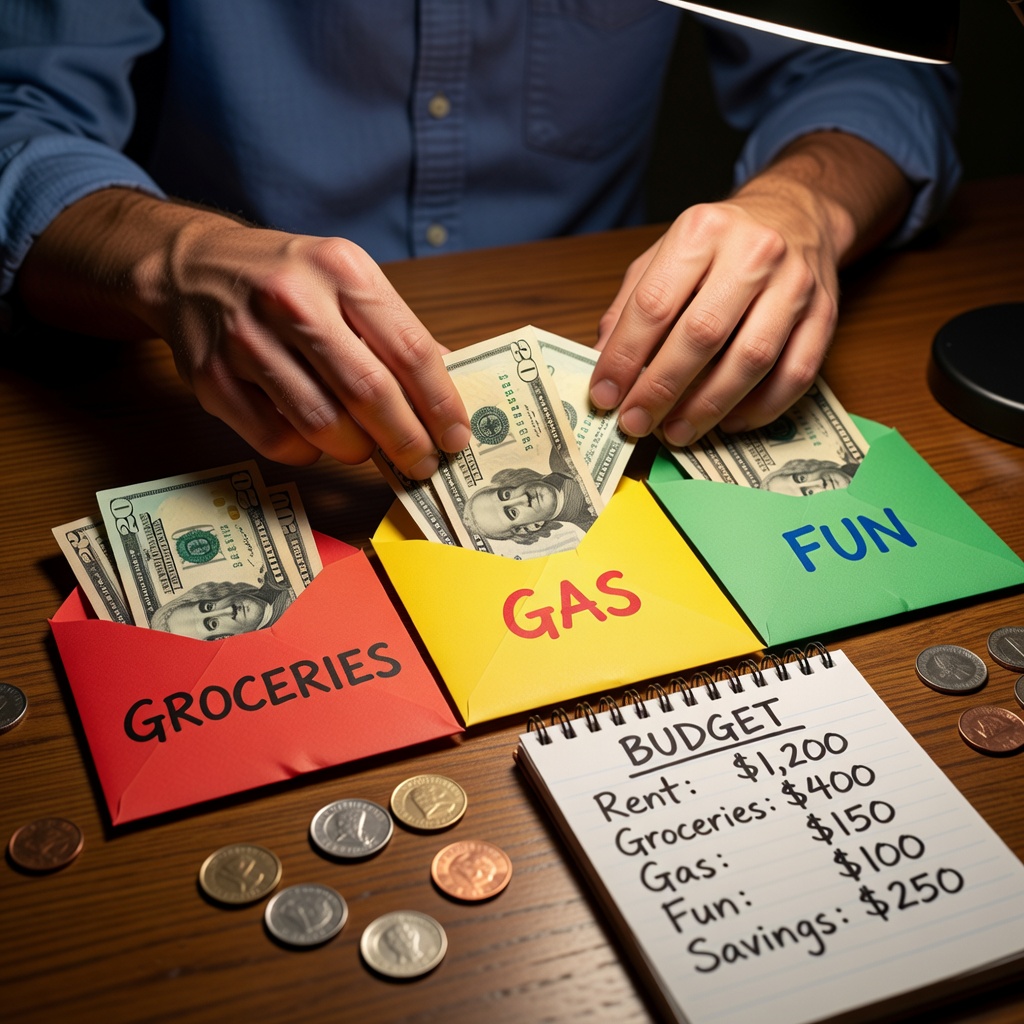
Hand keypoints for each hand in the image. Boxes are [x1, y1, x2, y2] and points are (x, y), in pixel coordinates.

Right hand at [18, 189, 470, 477]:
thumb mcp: (346, 279)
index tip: (456, 437)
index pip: (409, 349)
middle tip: (423, 463)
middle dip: (406, 440)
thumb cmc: (286, 279)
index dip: (440, 403)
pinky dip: (307, 451)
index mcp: (341, 269)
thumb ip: (394, 330)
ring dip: (358, 451)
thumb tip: (447, 389)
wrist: (190, 266)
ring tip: (369, 449)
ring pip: (323, 424)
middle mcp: (292, 299)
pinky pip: (277, 440)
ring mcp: (246, 340)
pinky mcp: (212, 379)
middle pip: (368, 392)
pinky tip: (316, 439)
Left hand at [591, 182, 839, 446]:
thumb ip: (629, 306)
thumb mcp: (664, 255)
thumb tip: (602, 362)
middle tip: (636, 422)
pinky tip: (728, 423)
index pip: (654, 304)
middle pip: (702, 334)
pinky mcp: (825, 314)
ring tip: (677, 431)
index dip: (624, 357)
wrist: (796, 215)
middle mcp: (753, 253)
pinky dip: (760, 408)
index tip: (605, 395)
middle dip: (662, 388)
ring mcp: (796, 284)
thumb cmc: (720, 244)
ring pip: (751, 359)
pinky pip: (796, 374)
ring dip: (709, 406)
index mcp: (701, 231)